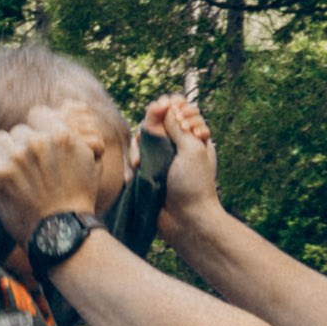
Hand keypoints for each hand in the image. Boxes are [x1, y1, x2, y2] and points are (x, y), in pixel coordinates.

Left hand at [0, 102, 106, 246]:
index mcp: (61, 135)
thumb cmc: (78, 201)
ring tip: (12, 176)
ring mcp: (17, 158)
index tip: (36, 146)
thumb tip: (72, 113)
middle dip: (21, 147)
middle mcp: (38, 143)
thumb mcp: (91, 163)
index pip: (36, 114)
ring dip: (3, 156)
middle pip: (17, 131)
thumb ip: (80, 138)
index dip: (36, 129)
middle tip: (27, 170)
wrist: (62, 234)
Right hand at [142, 92, 219, 240]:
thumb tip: (166, 106)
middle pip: (157, 120)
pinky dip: (132, 164)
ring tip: (139, 163)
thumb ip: (177, 125)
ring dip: (138, 146)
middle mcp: (175, 145)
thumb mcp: (191, 149)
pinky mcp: (147, 172)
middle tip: (150, 123)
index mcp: (192, 137)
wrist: (186, 220)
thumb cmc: (194, 185)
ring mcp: (160, 158)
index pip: (179, 110)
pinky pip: (134, 158)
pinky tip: (134, 173)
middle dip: (151, 122)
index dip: (173, 106)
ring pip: (141, 138)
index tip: (170, 107)